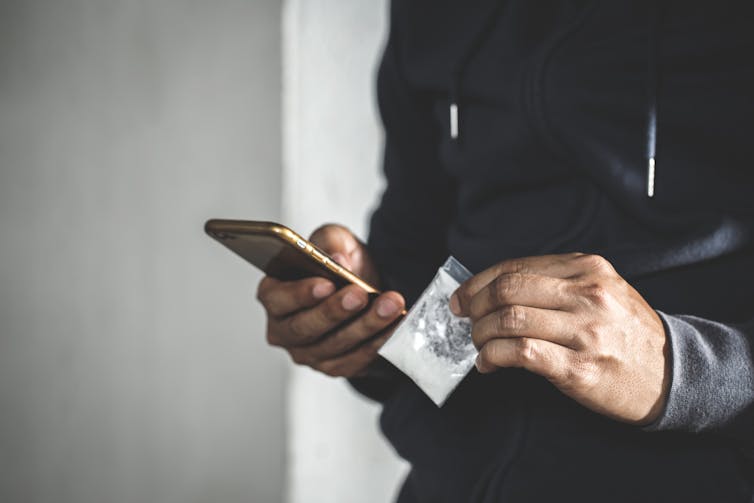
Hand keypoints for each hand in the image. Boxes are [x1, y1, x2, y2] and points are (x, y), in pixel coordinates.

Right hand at [256, 224, 404, 377]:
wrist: (365, 287)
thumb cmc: (340, 264)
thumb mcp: (334, 239)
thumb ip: (330, 241)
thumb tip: (337, 260)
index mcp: (274, 294)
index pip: (278, 299)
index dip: (300, 293)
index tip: (327, 284)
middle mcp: (284, 329)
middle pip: (305, 327)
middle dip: (335, 311)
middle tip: (360, 295)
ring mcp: (308, 353)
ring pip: (334, 345)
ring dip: (365, 326)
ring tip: (389, 305)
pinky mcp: (334, 366)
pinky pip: (355, 360)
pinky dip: (378, 343)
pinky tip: (396, 325)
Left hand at [450, 253, 669, 424]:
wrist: (672, 374)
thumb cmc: (626, 332)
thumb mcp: (601, 290)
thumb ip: (555, 283)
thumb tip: (494, 289)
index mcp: (588, 268)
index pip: (516, 267)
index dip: (478, 282)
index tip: (461, 296)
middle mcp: (587, 294)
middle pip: (507, 289)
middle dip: (474, 305)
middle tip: (465, 320)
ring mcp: (585, 331)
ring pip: (510, 320)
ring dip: (481, 333)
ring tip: (478, 344)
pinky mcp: (579, 368)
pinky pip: (521, 353)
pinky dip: (493, 356)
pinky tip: (488, 363)